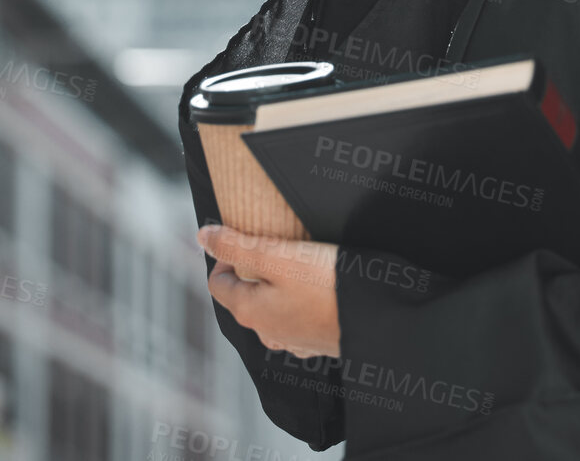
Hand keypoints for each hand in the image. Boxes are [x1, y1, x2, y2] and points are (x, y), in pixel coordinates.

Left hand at [198, 223, 341, 358]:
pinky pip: (297, 318)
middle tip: (275, 247)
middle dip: (252, 270)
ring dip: (277, 287)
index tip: (246, 239)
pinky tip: (317, 288)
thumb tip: (203, 237)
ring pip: (271, 308)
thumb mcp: (278, 256)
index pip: (216, 283)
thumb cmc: (327, 286)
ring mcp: (292, 341)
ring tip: (299, 264)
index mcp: (249, 311)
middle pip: (244, 296)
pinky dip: (299, 302)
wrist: (376, 320)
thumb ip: (236, 246)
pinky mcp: (316, 342)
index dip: (225, 257)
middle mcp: (265, 332)